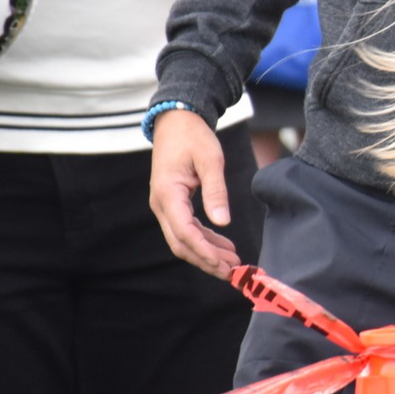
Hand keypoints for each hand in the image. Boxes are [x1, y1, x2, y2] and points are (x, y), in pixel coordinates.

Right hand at [148, 109, 239, 278]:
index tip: (224, 264)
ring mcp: (165, 206)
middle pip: (181, 243)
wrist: (176, 121)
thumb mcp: (210, 159)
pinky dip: (204, 240)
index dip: (204, 251)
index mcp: (168, 194)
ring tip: (233, 262)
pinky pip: (186, 229)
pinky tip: (223, 245)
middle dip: (206, 260)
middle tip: (232, 272)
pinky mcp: (172, 204)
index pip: (184, 232)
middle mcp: (162, 204)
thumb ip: (216, 190)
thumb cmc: (193, 136)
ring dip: (206, 253)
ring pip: (183, 240)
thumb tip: (222, 221)